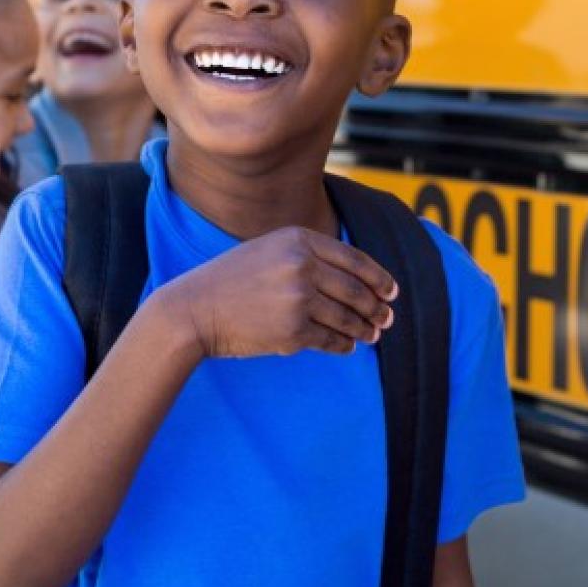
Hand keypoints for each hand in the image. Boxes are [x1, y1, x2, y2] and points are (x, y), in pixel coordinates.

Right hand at [159, 227, 397, 358]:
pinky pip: (330, 340)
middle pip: (356, 290)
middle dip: (376, 307)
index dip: (378, 277)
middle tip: (386, 318)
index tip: (391, 291)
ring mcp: (299, 299)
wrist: (196, 309)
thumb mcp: (269, 250)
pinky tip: (347, 346)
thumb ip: (308, 255)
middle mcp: (302, 266)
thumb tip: (354, 277)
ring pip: (347, 318)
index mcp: (298, 240)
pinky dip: (343, 345)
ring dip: (364, 329)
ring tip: (372, 335)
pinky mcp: (293, 332)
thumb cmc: (232, 281)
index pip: (354, 259)